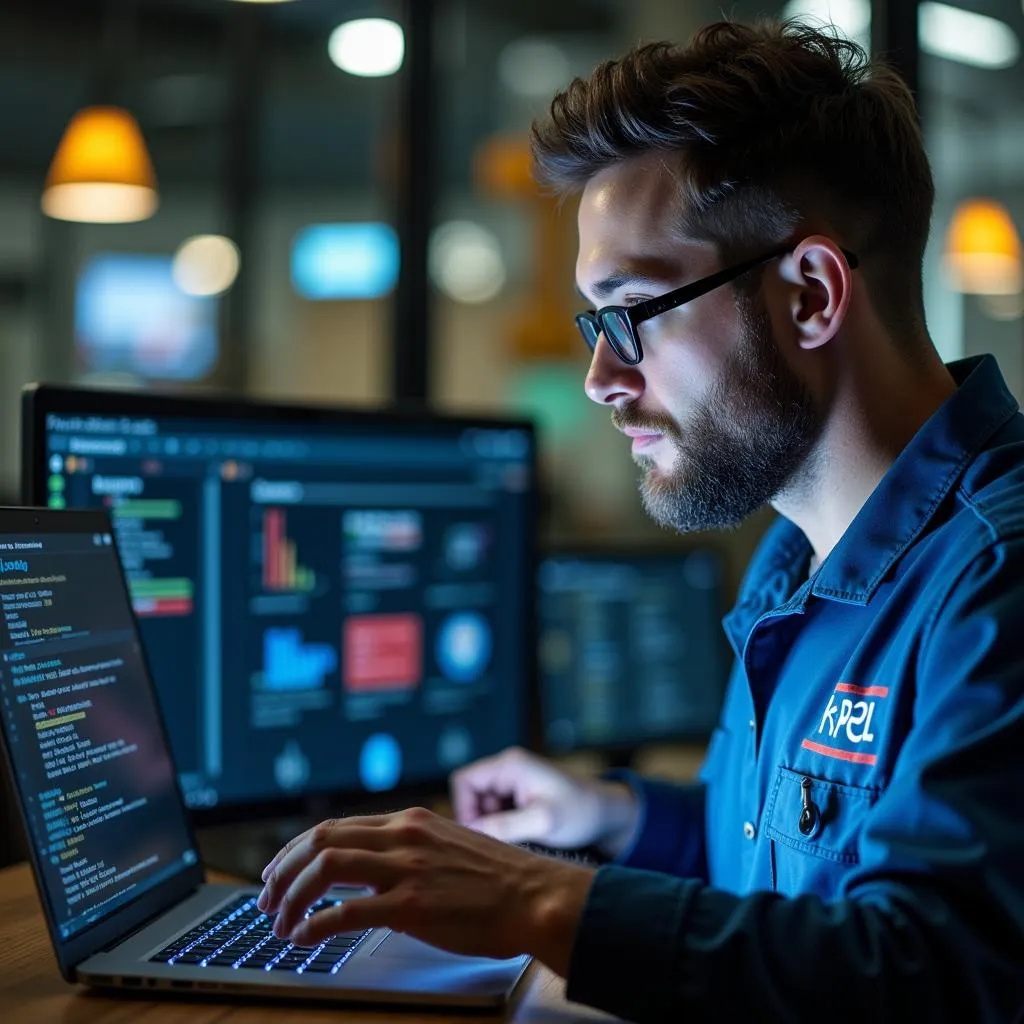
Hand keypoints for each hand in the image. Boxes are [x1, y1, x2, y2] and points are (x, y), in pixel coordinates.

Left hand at [256, 806, 594, 975]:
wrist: (534, 894)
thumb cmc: (496, 879)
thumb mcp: (445, 845)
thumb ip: (407, 851)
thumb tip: (369, 875)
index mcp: (408, 821)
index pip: (334, 826)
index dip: (295, 850)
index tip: (277, 872)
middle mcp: (402, 836)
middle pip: (320, 840)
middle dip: (282, 870)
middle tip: (266, 898)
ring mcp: (407, 868)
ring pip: (326, 867)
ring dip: (292, 896)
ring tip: (280, 923)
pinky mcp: (413, 904)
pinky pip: (347, 912)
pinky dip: (315, 924)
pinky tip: (304, 938)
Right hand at [450, 746, 639, 854]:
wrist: (608, 815)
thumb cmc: (579, 813)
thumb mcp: (542, 822)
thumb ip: (504, 826)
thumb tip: (469, 833)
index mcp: (510, 765)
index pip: (463, 781)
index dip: (463, 808)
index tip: (480, 833)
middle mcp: (508, 769)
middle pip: (471, 794)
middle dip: (480, 820)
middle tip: (501, 842)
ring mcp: (514, 782)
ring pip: (482, 806)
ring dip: (492, 826)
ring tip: (516, 841)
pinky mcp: (520, 797)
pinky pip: (497, 812)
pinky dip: (502, 828)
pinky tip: (521, 839)